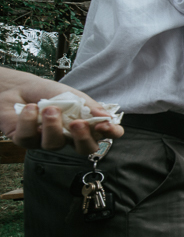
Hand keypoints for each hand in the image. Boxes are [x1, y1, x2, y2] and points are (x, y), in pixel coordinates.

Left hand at [0, 70, 123, 154]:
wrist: (19, 87)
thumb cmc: (48, 93)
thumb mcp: (73, 95)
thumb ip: (90, 106)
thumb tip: (107, 116)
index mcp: (85, 124)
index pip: (107, 134)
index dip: (111, 133)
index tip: (104, 124)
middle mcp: (69, 136)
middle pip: (85, 149)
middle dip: (82, 138)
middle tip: (77, 123)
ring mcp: (48, 141)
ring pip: (54, 145)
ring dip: (52, 125)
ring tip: (48, 107)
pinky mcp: (26, 141)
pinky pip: (29, 138)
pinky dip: (29, 120)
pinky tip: (30, 108)